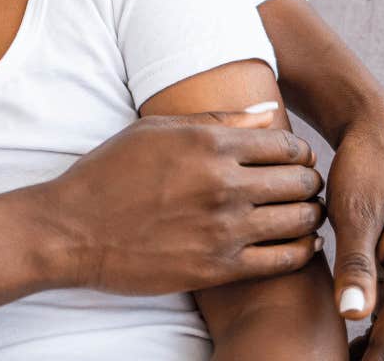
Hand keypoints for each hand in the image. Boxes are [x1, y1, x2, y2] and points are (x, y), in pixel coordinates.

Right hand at [39, 109, 326, 296]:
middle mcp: (223, 184)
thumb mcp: (157, 130)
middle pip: (299, 182)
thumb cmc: (110, 173)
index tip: (298, 160)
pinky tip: (302, 245)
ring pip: (298, 221)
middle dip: (309, 183)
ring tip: (306, 214)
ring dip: (310, 216)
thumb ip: (218, 120)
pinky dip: (301, 251)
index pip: (286, 145)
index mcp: (210, 144)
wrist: (73, 230)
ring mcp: (223, 228)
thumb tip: (269, 114)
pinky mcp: (218, 267)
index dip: (300, 153)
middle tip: (306, 187)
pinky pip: (281, 260)